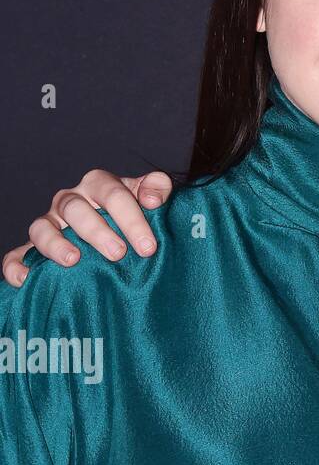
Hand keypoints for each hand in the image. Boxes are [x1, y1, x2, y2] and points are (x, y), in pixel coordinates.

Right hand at [2, 170, 173, 287]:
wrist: (115, 233)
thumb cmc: (132, 214)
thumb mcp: (148, 196)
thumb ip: (157, 188)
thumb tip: (153, 199)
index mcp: (98, 185)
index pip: (113, 194)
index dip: (132, 219)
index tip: (148, 246)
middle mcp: (70, 200)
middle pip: (77, 209)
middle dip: (98, 232)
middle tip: (118, 254)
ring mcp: (49, 223)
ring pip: (42, 228)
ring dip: (56, 244)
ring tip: (74, 261)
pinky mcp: (31, 247)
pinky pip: (16, 254)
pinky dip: (17, 265)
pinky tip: (27, 279)